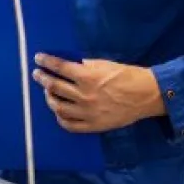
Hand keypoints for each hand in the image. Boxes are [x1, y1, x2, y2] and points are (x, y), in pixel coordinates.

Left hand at [31, 54, 162, 132]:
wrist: (146, 95)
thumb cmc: (127, 75)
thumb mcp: (105, 64)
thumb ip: (85, 65)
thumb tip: (69, 65)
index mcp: (88, 77)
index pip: (60, 67)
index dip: (47, 61)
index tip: (39, 58)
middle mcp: (84, 95)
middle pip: (55, 87)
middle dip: (43, 78)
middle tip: (37, 74)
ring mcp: (87, 113)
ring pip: (58, 107)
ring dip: (49, 98)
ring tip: (48, 92)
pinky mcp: (93, 126)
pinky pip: (70, 125)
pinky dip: (60, 118)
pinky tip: (58, 112)